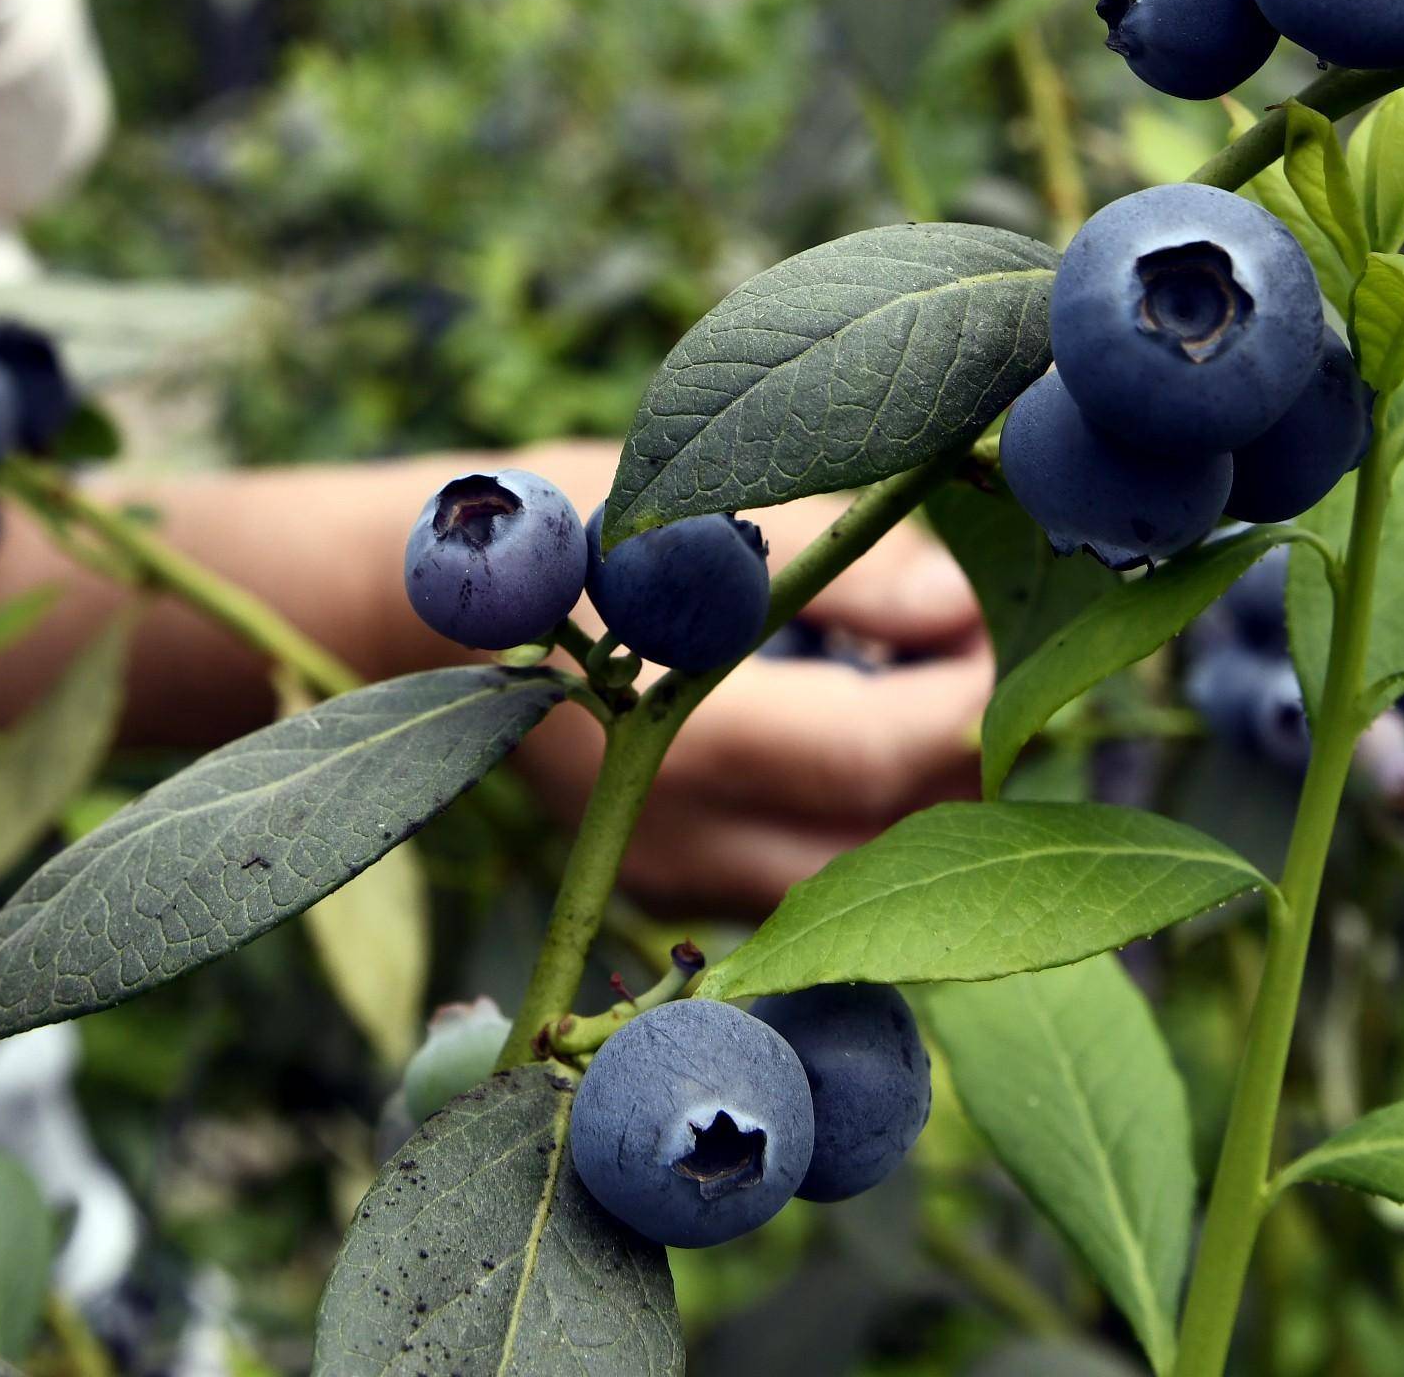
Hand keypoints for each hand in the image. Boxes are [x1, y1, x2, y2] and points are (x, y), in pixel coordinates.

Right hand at [512, 506, 990, 913]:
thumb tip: (959, 600)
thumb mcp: (690, 508)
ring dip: (921, 791)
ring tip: (932, 686)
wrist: (414, 614)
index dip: (966, 692)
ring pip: (860, 876)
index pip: (878, 753)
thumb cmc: (558, 530)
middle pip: (890, 837)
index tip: (990, 612)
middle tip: (987, 647)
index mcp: (682, 738)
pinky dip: (862, 817)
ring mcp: (672, 883)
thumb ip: (831, 563)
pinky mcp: (669, 896)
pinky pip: (807, 880)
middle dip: (964, 747)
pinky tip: (862, 735)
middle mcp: (682, 841)